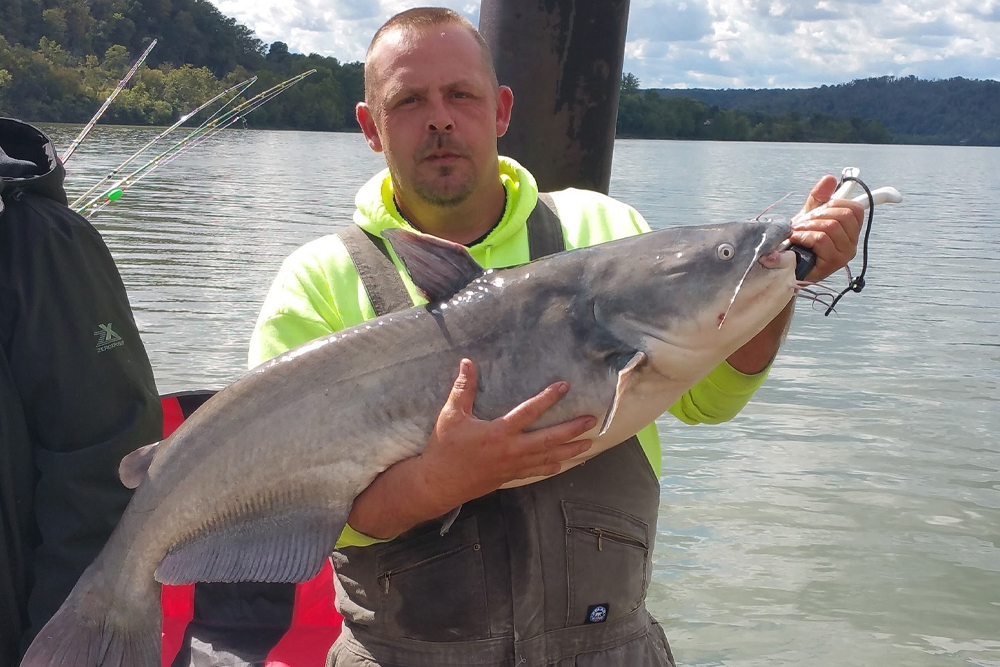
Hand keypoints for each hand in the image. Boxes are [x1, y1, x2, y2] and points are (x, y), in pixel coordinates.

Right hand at [414, 358, 595, 513]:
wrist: (437, 483)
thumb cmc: (443, 448)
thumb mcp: (451, 415)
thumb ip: (463, 389)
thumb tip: (467, 362)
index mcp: (499, 432)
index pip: (529, 412)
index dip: (548, 398)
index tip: (565, 386)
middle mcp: (511, 450)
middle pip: (549, 439)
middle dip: (572, 430)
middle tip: (592, 421)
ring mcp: (512, 466)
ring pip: (548, 458)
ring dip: (570, 451)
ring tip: (589, 444)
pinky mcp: (508, 477)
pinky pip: (534, 472)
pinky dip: (550, 467)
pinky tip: (561, 465)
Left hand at [791, 175, 864, 281]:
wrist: (786, 264)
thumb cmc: (799, 242)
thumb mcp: (808, 217)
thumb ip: (819, 199)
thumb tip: (829, 179)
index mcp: (850, 230)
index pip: (856, 208)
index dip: (841, 200)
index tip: (824, 204)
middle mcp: (852, 242)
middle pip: (844, 214)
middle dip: (819, 213)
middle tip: (803, 221)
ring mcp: (845, 253)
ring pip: (831, 226)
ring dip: (809, 226)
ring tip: (797, 231)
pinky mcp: (834, 262)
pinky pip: (822, 239)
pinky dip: (805, 236)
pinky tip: (797, 240)